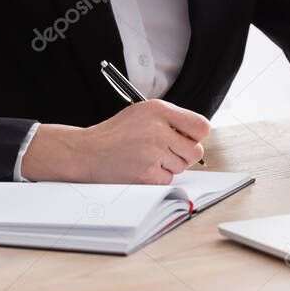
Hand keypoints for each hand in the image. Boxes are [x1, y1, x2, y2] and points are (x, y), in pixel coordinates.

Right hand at [22, 100, 210, 183]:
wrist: (87, 152)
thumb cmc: (117, 132)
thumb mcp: (144, 112)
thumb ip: (172, 119)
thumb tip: (200, 134)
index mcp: (160, 110)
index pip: (202, 126)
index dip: (197, 135)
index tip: (189, 138)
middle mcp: (159, 130)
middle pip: (195, 151)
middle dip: (184, 154)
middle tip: (166, 151)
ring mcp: (153, 153)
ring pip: (182, 167)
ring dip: (169, 166)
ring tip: (148, 157)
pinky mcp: (147, 175)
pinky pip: (168, 180)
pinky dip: (158, 178)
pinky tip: (141, 168)